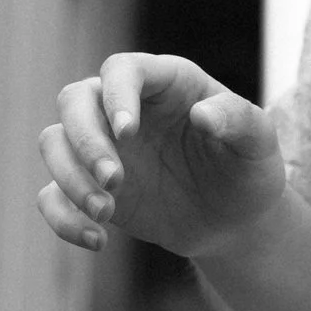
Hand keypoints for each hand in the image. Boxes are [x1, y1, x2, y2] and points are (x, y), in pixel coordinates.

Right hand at [37, 52, 287, 260]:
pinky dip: (63, 218)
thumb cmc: (248, 170)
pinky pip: (51, 194)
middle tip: (116, 182)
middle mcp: (124, 107)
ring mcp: (102, 146)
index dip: (116, 94)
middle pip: (74, 101)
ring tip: (106, 214)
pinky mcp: (88, 186)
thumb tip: (203, 115)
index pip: (122, 69)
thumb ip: (239, 121)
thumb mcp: (258, 144)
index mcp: (165, 83)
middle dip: (86, 141)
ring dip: (70, 179)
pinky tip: (98, 241)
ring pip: (54, 144)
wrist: (235, 220)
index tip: (128, 132)